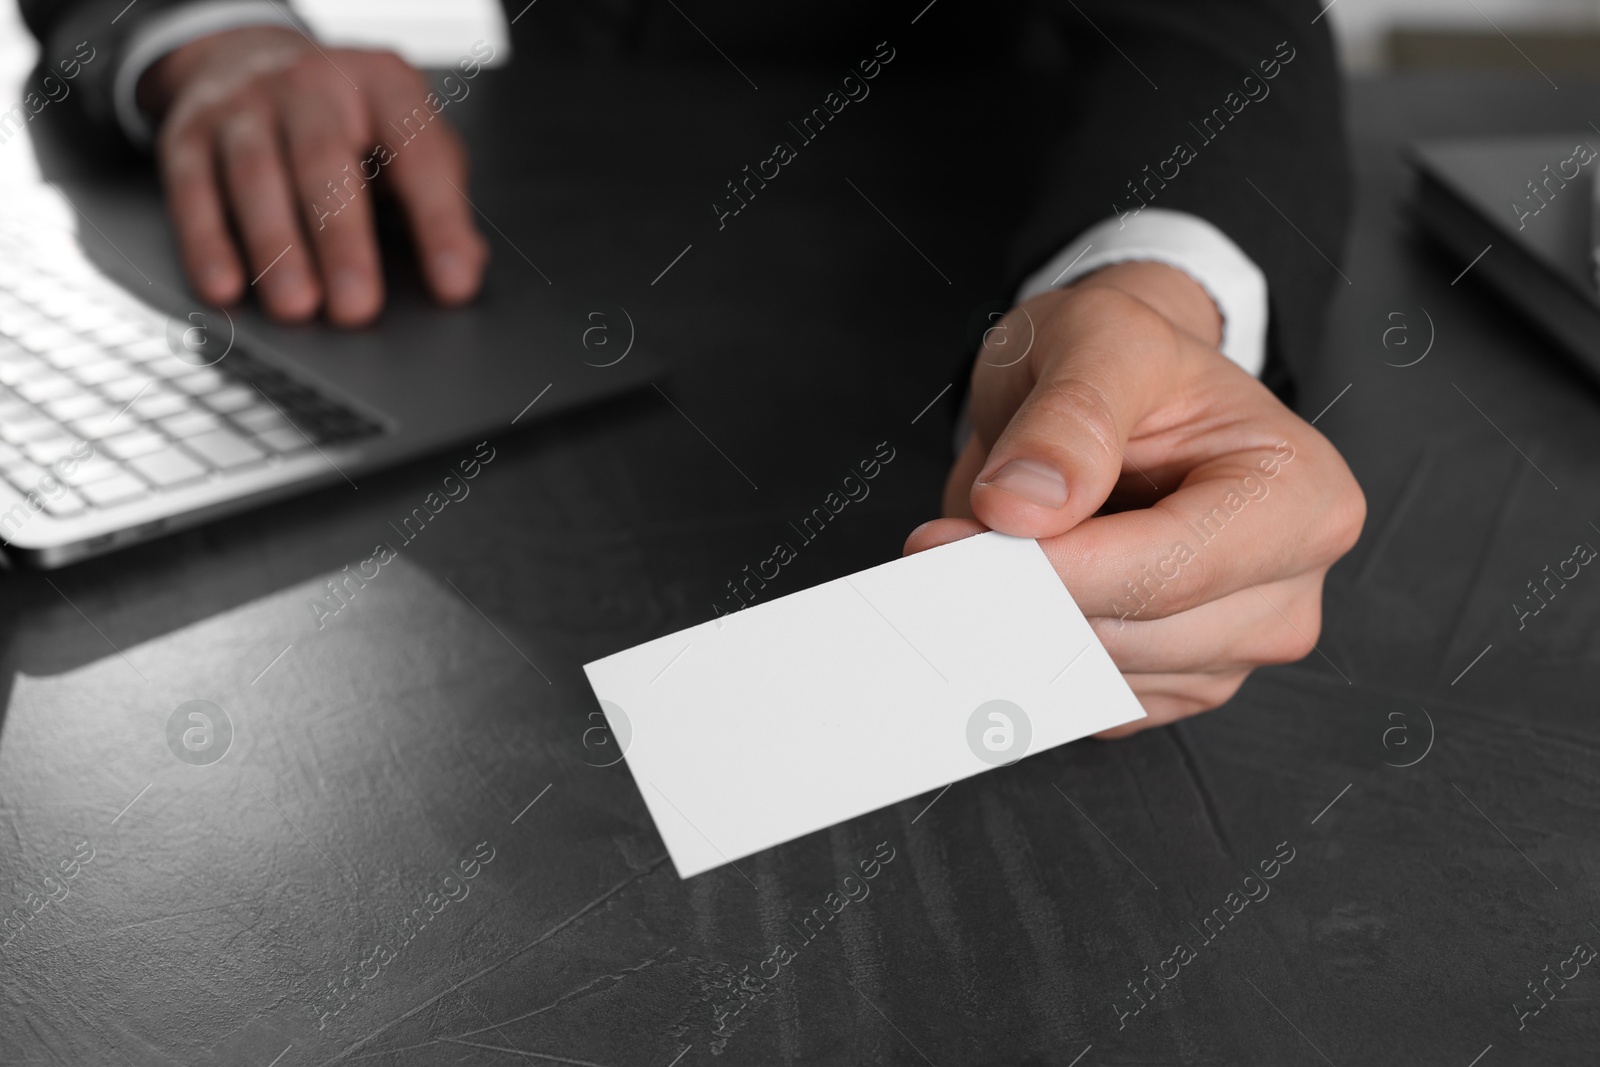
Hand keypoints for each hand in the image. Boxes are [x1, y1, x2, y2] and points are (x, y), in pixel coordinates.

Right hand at [139, 26, 488, 325]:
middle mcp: (312, 86)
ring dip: (276, 249)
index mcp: (383, 85)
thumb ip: (439, 196)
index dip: (439, 221)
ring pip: (257, 177)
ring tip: (297, 307)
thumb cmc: (348, 120)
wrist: (248, 58)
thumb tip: (467, 265)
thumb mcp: (405, 138)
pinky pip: (193, 190)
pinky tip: (225, 287)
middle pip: (325, 163)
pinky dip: (207, 242)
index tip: (452, 283)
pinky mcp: (189, 133)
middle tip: (357, 308)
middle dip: (342, 241)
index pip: (419, 153)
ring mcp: (244, 105)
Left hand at [906, 261, 1364, 735]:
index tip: (945, 547)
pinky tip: (1007, 595)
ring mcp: (1235, 648)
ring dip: (1016, 628)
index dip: (1051, 569)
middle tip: (934, 548)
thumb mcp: (1098, 337)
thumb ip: (1070, 416)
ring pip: (1099, 680)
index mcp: (1301, 498)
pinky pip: (1085, 704)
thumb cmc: (1124, 359)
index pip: (1169, 571)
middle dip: (1020, 597)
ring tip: (977, 551)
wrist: (1120, 390)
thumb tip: (1023, 507)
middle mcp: (1287, 587)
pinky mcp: (1176, 685)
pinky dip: (1028, 659)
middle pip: (1134, 636)